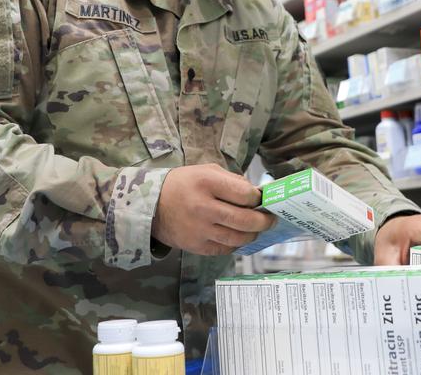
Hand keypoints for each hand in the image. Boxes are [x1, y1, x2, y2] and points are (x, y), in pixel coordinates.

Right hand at [151, 164, 276, 256]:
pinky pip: (224, 250)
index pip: (245, 194)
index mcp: (207, 183)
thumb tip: (257, 194)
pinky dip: (235, 244)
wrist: (150, 205)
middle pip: (245, 220)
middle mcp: (203, 207)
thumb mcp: (206, 171)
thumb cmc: (183, 184)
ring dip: (252, 235)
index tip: (259, 199)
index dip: (257, 198)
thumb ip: (232, 180)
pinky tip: (236, 237)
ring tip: (255, 229)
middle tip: (270, 220)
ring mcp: (199, 229)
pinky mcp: (196, 246)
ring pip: (237, 239)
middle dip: (263, 221)